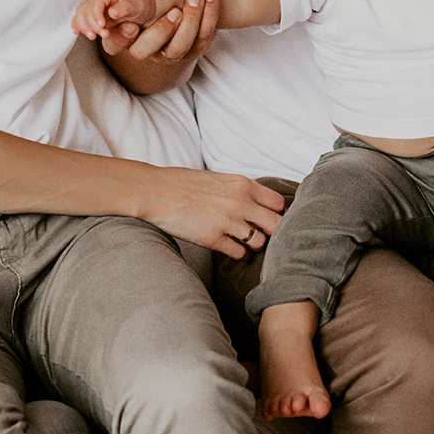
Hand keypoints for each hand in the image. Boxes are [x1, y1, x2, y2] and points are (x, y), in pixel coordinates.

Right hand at [74, 0, 158, 40]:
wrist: (145, 4)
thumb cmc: (141, 2)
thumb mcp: (138, 4)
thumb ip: (126, 8)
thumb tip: (112, 12)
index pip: (96, 1)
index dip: (96, 14)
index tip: (103, 26)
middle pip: (85, 9)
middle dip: (91, 24)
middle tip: (105, 34)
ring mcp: (96, 8)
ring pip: (81, 15)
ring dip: (84, 26)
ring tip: (93, 36)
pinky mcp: (95, 17)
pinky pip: (81, 19)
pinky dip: (78, 25)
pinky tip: (77, 31)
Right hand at [100, 0, 221, 66]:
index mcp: (125, 28)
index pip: (113, 44)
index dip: (119, 38)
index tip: (132, 24)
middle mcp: (144, 46)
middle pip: (143, 52)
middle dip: (159, 32)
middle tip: (175, 11)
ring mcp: (168, 52)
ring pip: (177, 48)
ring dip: (190, 23)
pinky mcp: (192, 51)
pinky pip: (200, 42)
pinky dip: (208, 18)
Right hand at [139, 168, 286, 259]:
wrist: (155, 191)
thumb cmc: (184, 184)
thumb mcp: (219, 178)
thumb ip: (241, 190)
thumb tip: (259, 204)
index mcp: (242, 184)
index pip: (278, 203)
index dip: (275, 213)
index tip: (266, 217)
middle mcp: (239, 202)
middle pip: (276, 225)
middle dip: (271, 231)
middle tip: (260, 233)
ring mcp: (227, 222)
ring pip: (259, 242)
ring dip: (253, 244)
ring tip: (241, 240)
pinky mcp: (212, 239)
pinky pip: (238, 254)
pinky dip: (236, 253)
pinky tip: (227, 246)